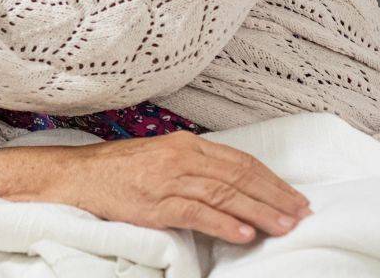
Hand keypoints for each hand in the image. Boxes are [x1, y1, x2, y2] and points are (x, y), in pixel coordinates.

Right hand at [62, 131, 310, 243]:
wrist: (78, 176)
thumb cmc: (118, 171)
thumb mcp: (161, 158)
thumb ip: (194, 168)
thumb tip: (231, 187)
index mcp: (186, 144)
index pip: (240, 162)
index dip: (271, 180)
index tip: (294, 197)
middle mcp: (181, 157)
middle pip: (238, 176)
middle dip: (274, 196)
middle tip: (301, 214)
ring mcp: (168, 179)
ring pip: (224, 194)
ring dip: (258, 212)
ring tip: (283, 227)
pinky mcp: (155, 202)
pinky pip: (195, 212)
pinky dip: (222, 223)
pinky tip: (243, 234)